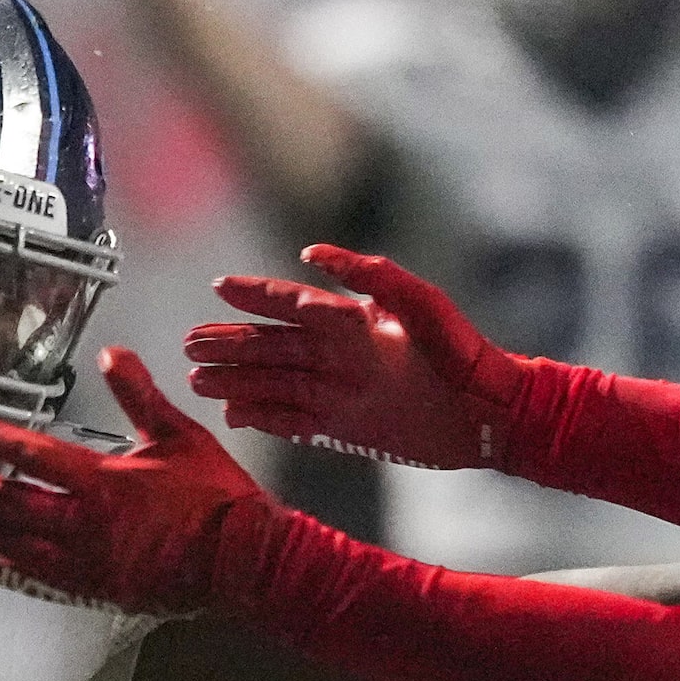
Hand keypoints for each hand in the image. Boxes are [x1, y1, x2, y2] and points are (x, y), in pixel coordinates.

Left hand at [0, 347, 275, 613]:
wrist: (244, 560)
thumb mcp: (179, 435)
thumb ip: (140, 395)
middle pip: (12, 504)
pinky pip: (36, 577)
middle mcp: (84, 523)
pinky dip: (3, 567)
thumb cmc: (214, 496)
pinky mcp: (93, 588)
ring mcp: (85, 561)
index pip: (34, 455)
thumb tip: (112, 353)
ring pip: (15, 543)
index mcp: (103, 481)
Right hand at [181, 244, 527, 470]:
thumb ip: (369, 275)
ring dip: (235, 381)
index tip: (219, 286)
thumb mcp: (420, 303)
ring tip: (196, 380)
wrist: (490, 412)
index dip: (256, 295)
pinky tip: (233, 415)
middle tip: (188, 342)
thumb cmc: (463, 351)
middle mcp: (340, 355)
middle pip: (272, 346)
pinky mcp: (347, 427)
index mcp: (354, 321)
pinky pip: (293, 421)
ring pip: (274, 384)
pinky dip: (263, 419)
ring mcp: (341, 392)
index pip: (293, 305)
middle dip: (230, 342)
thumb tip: (312, 253)